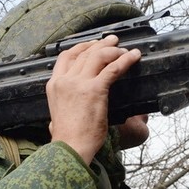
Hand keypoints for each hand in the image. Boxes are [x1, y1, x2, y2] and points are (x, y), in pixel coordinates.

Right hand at [46, 34, 142, 162]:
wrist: (70, 147)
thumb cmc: (67, 137)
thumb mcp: (56, 116)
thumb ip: (62, 107)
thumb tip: (63, 113)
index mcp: (54, 85)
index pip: (66, 56)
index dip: (81, 47)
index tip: (92, 45)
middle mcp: (65, 80)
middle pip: (84, 53)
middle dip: (100, 44)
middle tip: (112, 41)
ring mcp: (79, 83)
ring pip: (98, 56)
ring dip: (113, 50)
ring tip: (124, 49)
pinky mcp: (95, 89)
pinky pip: (113, 68)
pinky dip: (125, 60)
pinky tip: (134, 57)